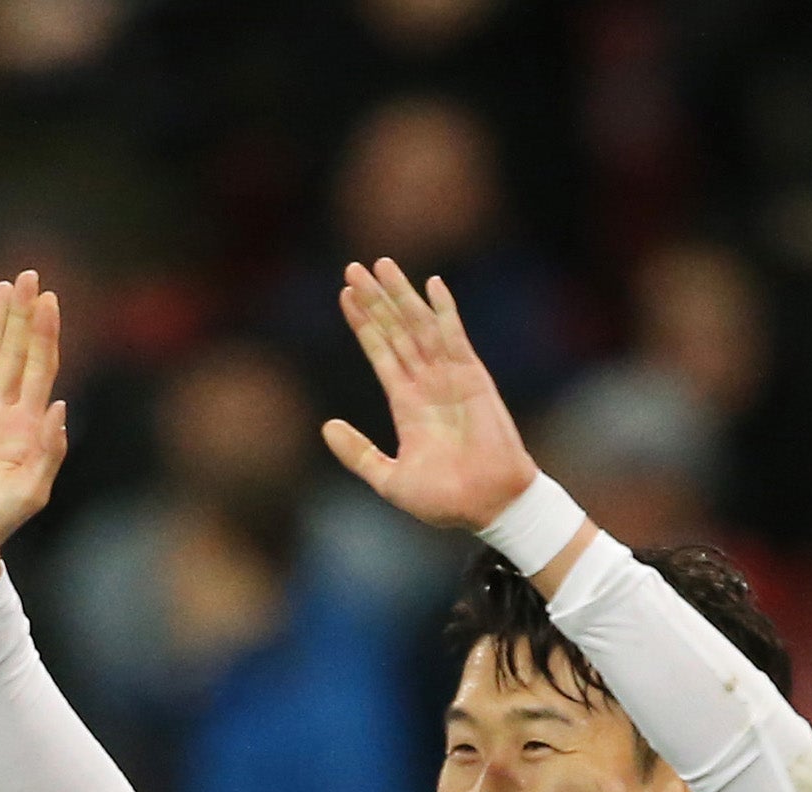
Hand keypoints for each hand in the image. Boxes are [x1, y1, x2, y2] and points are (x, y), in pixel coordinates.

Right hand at [0, 271, 67, 594]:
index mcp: (25, 426)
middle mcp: (0, 412)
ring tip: (2, 287)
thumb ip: (48, 454)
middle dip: (23, 315)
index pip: (39, 368)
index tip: (49, 299)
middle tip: (29, 275)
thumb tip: (59, 406)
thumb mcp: (29, 496)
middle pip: (15, 352)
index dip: (44, 333)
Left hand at [322, 258, 537, 531]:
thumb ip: (358, 453)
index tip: (345, 297)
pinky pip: (455, 337)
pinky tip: (431, 285)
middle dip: (375, 299)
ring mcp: (450, 377)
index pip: (380, 353)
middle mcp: (427, 384)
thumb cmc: (444, 499)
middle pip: (395, 330)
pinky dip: (444, 310)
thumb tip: (326, 426)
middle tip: (353, 268)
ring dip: (400, 295)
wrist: (485, 506)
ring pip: (418, 326)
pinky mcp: (473, 378)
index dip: (363, 325)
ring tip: (380, 265)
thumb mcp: (387, 478)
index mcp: (407, 405)